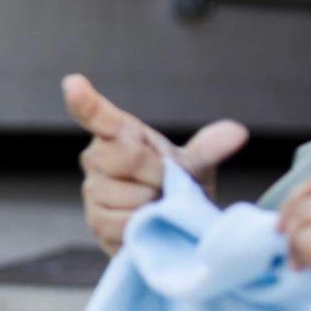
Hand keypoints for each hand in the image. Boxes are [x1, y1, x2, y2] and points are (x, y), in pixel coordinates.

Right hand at [62, 73, 249, 254]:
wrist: (169, 226)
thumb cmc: (176, 187)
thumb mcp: (196, 164)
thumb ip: (209, 147)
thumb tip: (237, 132)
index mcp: (117, 135)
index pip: (99, 117)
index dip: (85, 101)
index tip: (73, 84)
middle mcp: (96, 158)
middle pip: (129, 158)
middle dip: (160, 174)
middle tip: (168, 183)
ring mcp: (93, 191)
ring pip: (132, 195)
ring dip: (155, 204)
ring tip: (157, 206)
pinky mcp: (95, 222)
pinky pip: (127, 222)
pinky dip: (146, 225)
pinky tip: (148, 223)